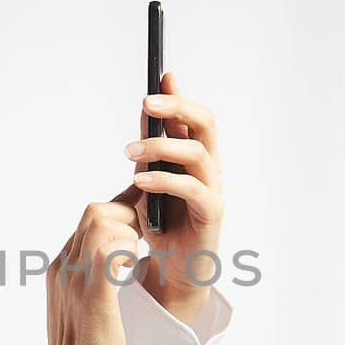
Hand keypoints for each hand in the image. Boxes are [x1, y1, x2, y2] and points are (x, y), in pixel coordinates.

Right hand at [37, 185, 145, 344]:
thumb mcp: (84, 308)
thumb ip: (92, 282)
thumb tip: (112, 266)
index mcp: (62, 270)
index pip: (89, 220)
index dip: (120, 210)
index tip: (143, 213)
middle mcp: (65, 268)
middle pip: (94, 212)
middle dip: (129, 214)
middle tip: (148, 235)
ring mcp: (76, 278)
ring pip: (102, 222)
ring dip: (130, 233)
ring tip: (138, 259)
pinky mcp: (94, 293)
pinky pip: (110, 250)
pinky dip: (128, 252)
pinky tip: (134, 270)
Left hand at [127, 71, 225, 317]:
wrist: (173, 269)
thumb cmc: (163, 224)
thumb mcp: (148, 180)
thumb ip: (150, 151)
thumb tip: (145, 115)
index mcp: (196, 156)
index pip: (194, 117)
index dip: (181, 95)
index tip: (163, 75)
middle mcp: (210, 168)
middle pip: (206, 124)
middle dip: (179, 107)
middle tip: (148, 104)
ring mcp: (214, 189)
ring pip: (199, 153)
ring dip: (163, 146)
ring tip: (130, 150)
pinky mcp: (212, 214)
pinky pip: (194, 189)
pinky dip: (165, 180)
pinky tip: (142, 179)